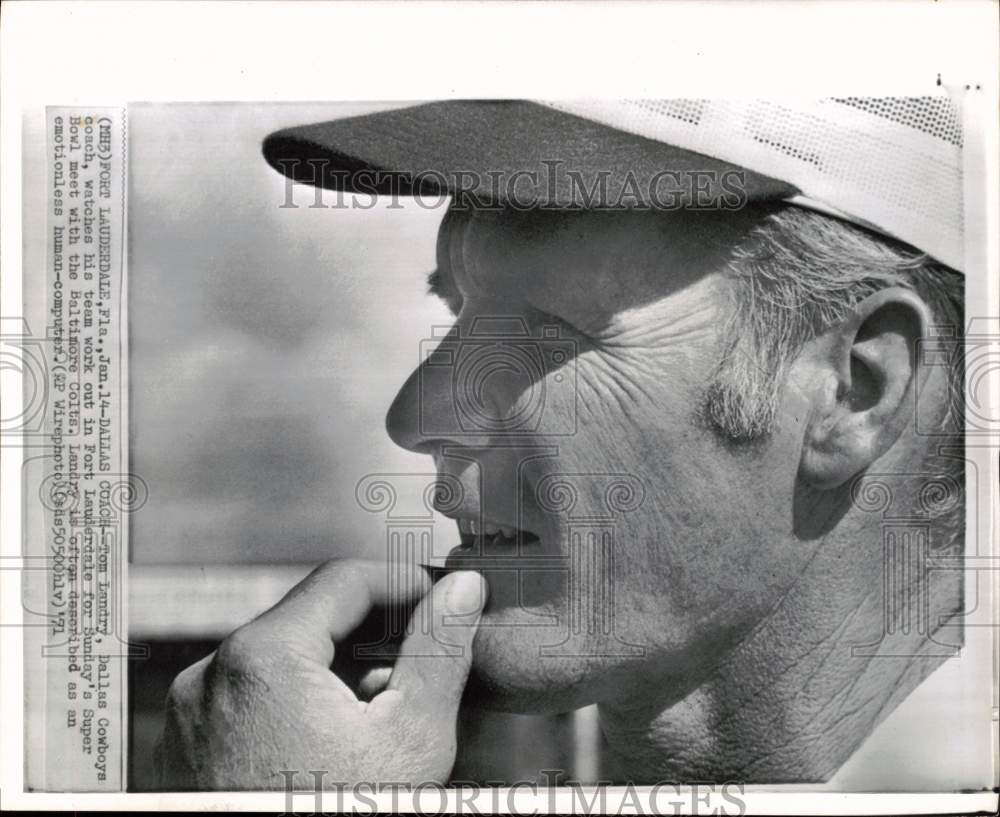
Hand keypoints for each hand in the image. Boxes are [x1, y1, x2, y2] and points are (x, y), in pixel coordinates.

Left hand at [155, 559, 486, 789]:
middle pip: (310, 617)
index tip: (440, 600)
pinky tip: (338, 737)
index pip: (343, 579)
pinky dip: (300, 698)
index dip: (402, 583)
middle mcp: (213, 675)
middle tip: (423, 658)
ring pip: (283, 655)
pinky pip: (253, 694)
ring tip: (383, 708)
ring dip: (338, 667)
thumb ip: (439, 649)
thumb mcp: (410, 736)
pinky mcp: (191, 742)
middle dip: (372, 632)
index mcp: (262, 657)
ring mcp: (194, 712)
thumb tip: (462, 591)